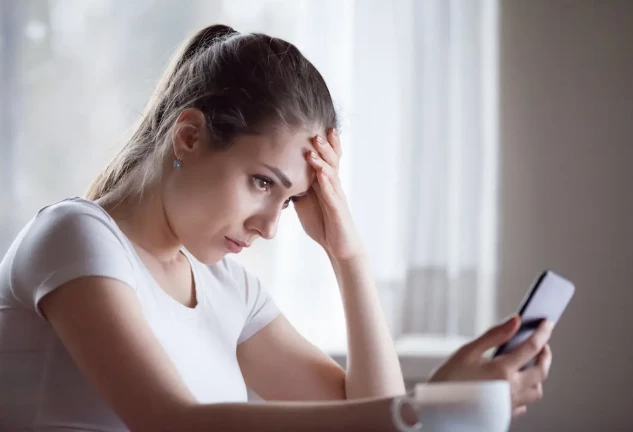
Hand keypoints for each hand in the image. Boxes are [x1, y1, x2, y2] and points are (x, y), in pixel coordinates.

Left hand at [293, 129, 363, 260]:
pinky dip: (326, 182)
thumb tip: (280, 176)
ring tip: (316, 146)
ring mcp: (337, 196)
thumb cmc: (323, 223)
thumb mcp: (305, 202)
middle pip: (331, 160)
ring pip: (332, 173)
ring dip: (323, 159)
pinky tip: (321, 173)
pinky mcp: (338, 209)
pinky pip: (332, 193)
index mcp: (325, 183)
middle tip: (316, 130)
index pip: (325, 159)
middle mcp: (333, 186)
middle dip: (324, 145)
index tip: (314, 126)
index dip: (322, 144)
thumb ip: (297, 188)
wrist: (339, 246)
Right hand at [427, 316, 553, 417]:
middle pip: (541, 371)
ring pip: (536, 391)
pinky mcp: (504, 414)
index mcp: (502, 371)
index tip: (546, 323)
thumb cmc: (447, 379)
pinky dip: (524, 393)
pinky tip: (514, 385)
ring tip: (529, 365)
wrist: (435, 410)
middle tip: (543, 344)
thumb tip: (515, 321)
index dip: (542, 332)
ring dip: (538, 376)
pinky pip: (523, 405)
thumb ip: (494, 335)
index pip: (532, 347)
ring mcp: (509, 404)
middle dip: (545, 355)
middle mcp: (511, 389)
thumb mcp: (467, 351)